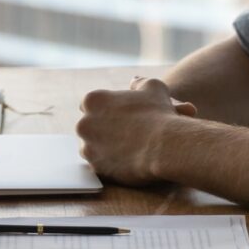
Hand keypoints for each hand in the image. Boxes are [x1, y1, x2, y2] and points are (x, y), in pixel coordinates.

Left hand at [76, 77, 196, 185]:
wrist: (165, 146)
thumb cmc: (159, 114)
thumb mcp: (153, 88)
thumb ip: (140, 83)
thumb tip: (134, 81)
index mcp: (92, 100)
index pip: (89, 104)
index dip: (104, 110)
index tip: (117, 116)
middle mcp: (83, 123)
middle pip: (88, 126)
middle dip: (100, 130)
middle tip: (122, 134)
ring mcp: (87, 147)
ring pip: (91, 147)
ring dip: (103, 148)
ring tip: (126, 149)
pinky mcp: (95, 167)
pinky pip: (99, 165)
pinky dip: (109, 164)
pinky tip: (126, 162)